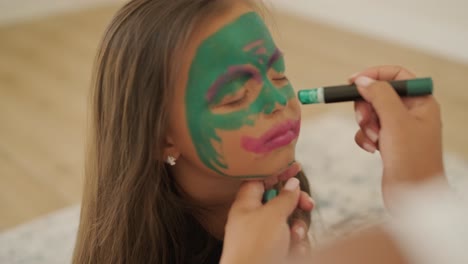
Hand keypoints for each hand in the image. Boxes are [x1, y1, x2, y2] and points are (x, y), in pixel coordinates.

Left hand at [220, 177, 313, 263]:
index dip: (277, 172)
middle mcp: (252, 220)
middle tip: (308, 205)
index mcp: (245, 205)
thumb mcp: (272, 216)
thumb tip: (293, 183)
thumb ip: (284, 197)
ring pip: (287, 224)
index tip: (297, 167)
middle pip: (278, 202)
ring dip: (297, 228)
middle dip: (296, 203)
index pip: (260, 179)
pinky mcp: (272, 253)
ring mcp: (262, 238)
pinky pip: (288, 243)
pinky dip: (295, 246)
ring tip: (295, 237)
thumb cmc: (257, 246)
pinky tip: (296, 251)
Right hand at [349, 66, 445, 211]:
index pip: (397, 75)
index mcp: (421, 101)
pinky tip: (373, 150)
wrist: (412, 195)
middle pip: (378, 94)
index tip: (351, 81)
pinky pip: (368, 130)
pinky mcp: (388, 143)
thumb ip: (379, 95)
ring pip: (371, 113)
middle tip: (365, 120)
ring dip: (366, 126)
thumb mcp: (395, 120)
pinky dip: (365, 138)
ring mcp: (399, 128)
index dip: (374, 75)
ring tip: (374, 140)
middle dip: (367, 107)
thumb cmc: (411, 158)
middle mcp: (412, 112)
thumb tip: (362, 80)